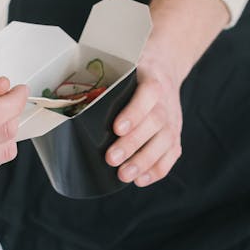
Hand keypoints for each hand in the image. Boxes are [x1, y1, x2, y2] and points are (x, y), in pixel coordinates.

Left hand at [105, 59, 183, 187]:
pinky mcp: (176, 135)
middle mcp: (165, 101)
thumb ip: (107, 84)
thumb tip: (73, 104)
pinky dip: (157, 170)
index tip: (116, 128)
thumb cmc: (135, 74)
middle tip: (111, 159)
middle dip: (133, 143)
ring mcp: (173, 119)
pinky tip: (140, 180)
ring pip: (165, 141)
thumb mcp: (124, 69)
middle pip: (155, 122)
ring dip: (144, 161)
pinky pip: (171, 154)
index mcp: (151, 80)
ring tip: (124, 175)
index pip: (148, 94)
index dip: (134, 112)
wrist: (165, 69)